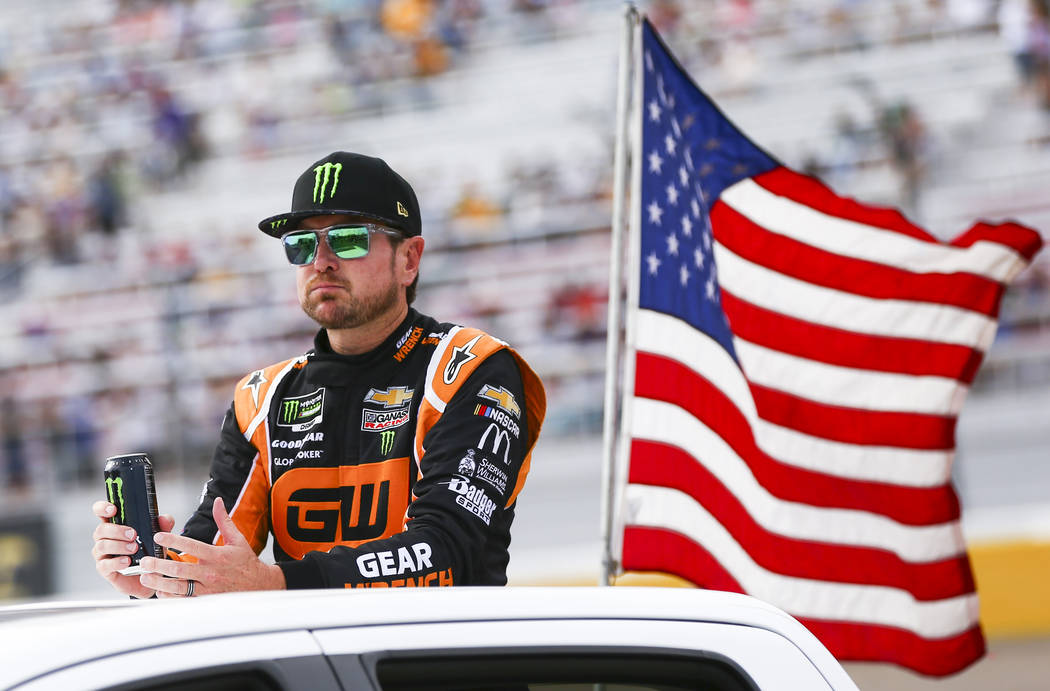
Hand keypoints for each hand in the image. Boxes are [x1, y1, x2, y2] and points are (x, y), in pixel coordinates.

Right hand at [92, 500, 174, 598]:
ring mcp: (102, 554)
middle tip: (133, 534)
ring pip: (102, 545)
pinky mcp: (104, 569)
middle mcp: (105, 538)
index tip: (113, 509)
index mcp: (115, 525)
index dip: (103, 508)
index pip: (101, 512)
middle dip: (117, 530)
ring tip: (134, 548)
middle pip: (101, 529)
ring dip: (118, 546)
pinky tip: (127, 562)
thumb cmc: (150, 551)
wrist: (150, 576)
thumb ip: (163, 525)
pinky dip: (116, 562)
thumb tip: (164, 518)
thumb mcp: (159, 537)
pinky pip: (104, 565)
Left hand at [139, 498, 284, 597]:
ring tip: (146, 576)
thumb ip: (224, 520)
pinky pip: (185, 600)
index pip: (192, 546)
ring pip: (179, 587)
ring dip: (160, 582)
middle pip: (180, 569)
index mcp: (217, 555)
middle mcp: (211, 572)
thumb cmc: (246, 562)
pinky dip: (171, 596)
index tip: (159, 536)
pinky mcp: (206, 599)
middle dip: (159, 564)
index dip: (174, 540)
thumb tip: (218, 501)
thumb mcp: (237, 539)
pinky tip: (160, 591)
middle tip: (145, 560)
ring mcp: (208, 588)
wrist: (259, 586)